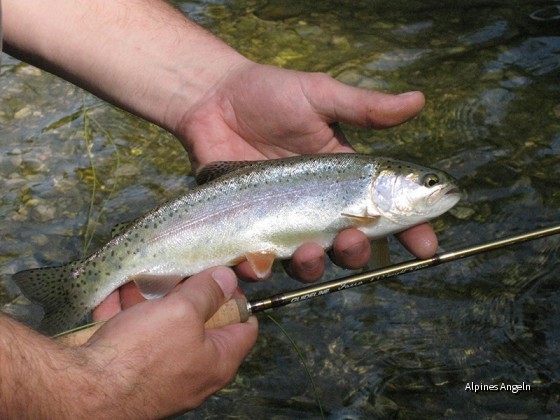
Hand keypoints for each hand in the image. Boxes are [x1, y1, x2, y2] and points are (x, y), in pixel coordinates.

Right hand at [87, 267, 256, 416]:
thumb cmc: (143, 352)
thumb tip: (228, 279)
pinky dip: (126, 317)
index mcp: (219, 360)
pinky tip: (114, 296)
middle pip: (202, 324)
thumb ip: (208, 292)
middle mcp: (195, 372)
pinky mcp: (133, 374)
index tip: (220, 277)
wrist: (83, 391)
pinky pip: (135, 340)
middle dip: (186, 295)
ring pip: (164, 328)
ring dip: (152, 302)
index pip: (246, 325)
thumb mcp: (183, 311)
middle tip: (176, 274)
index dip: (237, 297)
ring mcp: (163, 374)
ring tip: (141, 279)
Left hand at [173, 62, 436, 280]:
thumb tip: (419, 100)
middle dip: (359, 251)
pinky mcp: (250, 228)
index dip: (410, 230)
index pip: (384, 209)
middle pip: (350, 244)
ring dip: (315, 264)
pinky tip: (257, 261)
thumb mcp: (321, 96)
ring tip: (308, 249)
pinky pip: (259, 260)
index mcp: (343, 178)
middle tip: (355, 238)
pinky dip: (260, 269)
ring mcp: (284, 220)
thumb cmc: (270, 94)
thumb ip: (365, 108)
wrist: (213, 101)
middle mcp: (318, 206)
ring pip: (309, 260)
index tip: (425, 245)